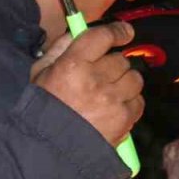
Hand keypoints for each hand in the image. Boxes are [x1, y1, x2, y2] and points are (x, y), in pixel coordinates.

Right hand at [33, 22, 144, 145]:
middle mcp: (95, 79)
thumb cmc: (43, 108)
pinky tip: (115, 109)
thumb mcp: (40, 73)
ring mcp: (112, 99)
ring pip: (134, 78)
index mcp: (73, 64)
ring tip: (111, 93)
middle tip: (103, 76)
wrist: (50, 149)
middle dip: (114, 66)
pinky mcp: (124, 118)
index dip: (117, 32)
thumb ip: (60, 48)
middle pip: (121, 59)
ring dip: (125, 83)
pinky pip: (138, 101)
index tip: (124, 33)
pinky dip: (130, 103)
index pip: (103, 36)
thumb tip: (79, 30)